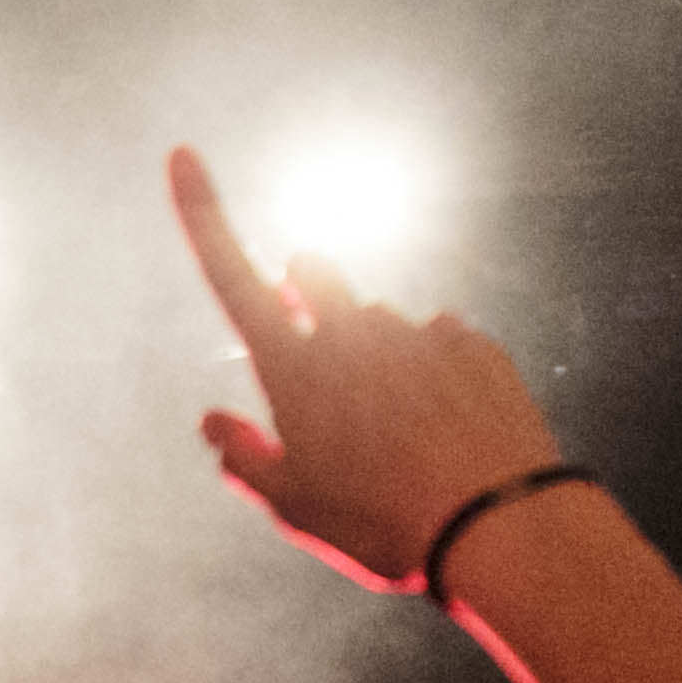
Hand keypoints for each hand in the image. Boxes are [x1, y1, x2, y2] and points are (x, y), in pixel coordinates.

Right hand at [167, 147, 561, 591]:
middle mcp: (352, 331)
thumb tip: (214, 421)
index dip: (200, 212)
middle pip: (312, 271)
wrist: (499, 527)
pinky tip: (443, 428)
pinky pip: (441, 339)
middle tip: (308, 333)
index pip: (230, 274)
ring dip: (372, 349)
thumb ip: (245, 459)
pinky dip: (431, 370)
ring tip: (394, 432)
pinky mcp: (474, 345)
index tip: (181, 155)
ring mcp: (418, 332)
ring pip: (379, 317)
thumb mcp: (294, 509)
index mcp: (293, 367)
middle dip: (301, 285)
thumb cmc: (381, 525)